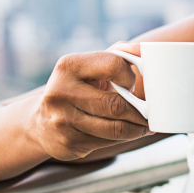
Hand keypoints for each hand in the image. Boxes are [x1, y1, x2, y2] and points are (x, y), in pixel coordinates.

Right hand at [26, 42, 151, 161]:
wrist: (42, 124)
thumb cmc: (76, 88)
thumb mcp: (90, 67)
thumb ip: (117, 54)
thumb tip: (143, 49)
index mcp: (69, 66)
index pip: (113, 65)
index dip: (130, 76)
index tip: (133, 84)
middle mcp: (61, 92)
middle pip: (117, 104)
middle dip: (141, 111)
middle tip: (151, 112)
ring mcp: (63, 120)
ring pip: (116, 128)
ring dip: (138, 128)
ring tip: (147, 124)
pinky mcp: (68, 143)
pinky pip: (108, 142)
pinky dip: (126, 138)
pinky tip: (132, 133)